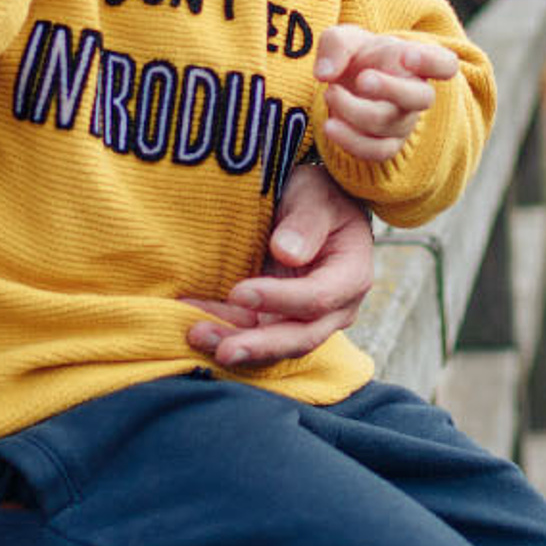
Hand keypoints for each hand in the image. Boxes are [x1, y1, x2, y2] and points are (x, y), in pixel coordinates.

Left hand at [183, 160, 374, 369]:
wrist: (310, 209)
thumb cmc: (316, 197)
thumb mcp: (315, 196)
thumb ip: (306, 222)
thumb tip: (287, 253)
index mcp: (350, 275)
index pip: (318, 297)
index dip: (280, 299)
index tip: (240, 292)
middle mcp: (334, 308)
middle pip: (300, 337)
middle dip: (259, 346)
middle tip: (222, 349)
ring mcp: (305, 320)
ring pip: (273, 346)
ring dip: (235, 343)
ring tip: (196, 336)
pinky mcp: (277, 323)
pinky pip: (252, 337)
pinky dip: (224, 333)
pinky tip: (195, 326)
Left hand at [313, 25, 460, 165]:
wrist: (347, 87)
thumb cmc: (355, 58)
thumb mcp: (342, 40)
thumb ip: (335, 46)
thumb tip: (325, 73)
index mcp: (415, 61)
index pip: (444, 64)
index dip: (432, 62)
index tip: (406, 56)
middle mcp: (416, 93)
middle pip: (422, 98)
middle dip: (390, 89)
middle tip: (362, 78)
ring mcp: (404, 122)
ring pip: (388, 123)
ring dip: (354, 109)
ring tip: (330, 93)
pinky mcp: (387, 145)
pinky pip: (377, 151)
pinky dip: (350, 140)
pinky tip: (330, 125)